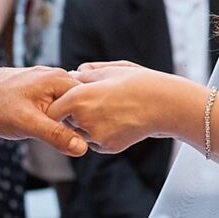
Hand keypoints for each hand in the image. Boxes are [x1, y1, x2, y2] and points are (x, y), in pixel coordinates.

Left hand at [0, 66, 87, 156]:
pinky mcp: (38, 89)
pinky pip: (56, 104)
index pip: (90, 101)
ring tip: (60, 135)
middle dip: (80, 122)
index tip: (88, 137)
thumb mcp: (27, 123)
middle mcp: (57, 77)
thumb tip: (82, 148)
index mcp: (60, 80)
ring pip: (68, 106)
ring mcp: (47, 82)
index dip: (90, 121)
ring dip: (67, 121)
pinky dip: (56, 117)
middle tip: (74, 140)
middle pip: (81, 104)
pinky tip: (49, 128)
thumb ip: (55, 135)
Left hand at [50, 65, 193, 153]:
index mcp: (78, 97)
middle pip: (66, 121)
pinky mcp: (108, 147)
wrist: (166, 104)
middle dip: (74, 114)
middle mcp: (82, 119)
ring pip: (81, 132)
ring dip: (88, 125)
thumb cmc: (139, 82)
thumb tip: (73, 74)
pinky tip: (120, 121)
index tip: (68, 99)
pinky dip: (102, 133)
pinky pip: (96, 141)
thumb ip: (86, 73)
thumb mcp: (111, 69)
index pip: (52, 109)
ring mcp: (95, 136)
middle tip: (96, 103)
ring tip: (112, 110)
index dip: (59, 104)